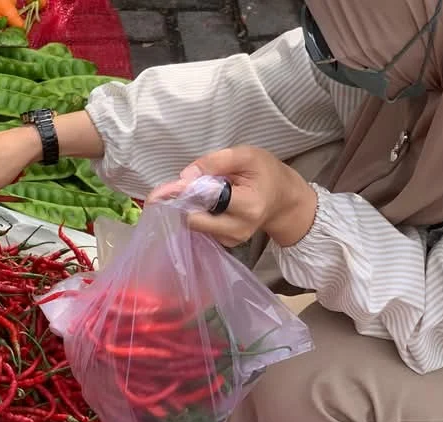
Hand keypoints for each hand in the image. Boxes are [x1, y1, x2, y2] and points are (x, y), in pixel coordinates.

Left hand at [146, 146, 317, 247]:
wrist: (283, 199)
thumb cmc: (266, 173)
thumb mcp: (247, 155)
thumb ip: (216, 161)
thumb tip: (185, 176)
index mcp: (249, 206)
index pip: (208, 200)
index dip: (183, 192)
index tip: (159, 192)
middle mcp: (238, 229)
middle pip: (194, 218)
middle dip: (185, 201)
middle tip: (184, 185)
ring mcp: (230, 240)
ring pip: (193, 224)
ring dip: (191, 207)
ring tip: (207, 191)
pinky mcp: (224, 244)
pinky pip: (199, 229)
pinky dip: (198, 214)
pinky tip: (209, 204)